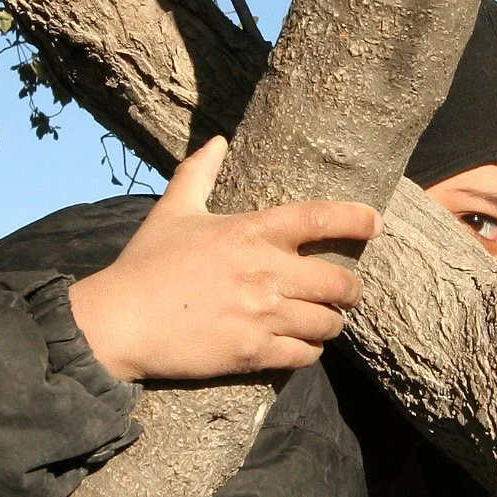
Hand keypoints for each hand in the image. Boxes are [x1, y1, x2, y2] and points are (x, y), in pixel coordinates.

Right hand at [68, 136, 380, 380]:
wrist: (120, 321)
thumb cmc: (144, 265)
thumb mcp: (172, 212)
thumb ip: (198, 174)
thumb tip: (215, 140)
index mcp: (251, 232)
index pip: (321, 217)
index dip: (357, 218)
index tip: (377, 223)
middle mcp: (265, 272)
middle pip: (340, 282)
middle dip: (350, 291)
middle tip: (346, 294)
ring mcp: (262, 315)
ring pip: (327, 324)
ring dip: (330, 325)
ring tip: (323, 324)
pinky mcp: (252, 352)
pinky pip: (304, 356)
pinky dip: (309, 352)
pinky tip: (300, 348)